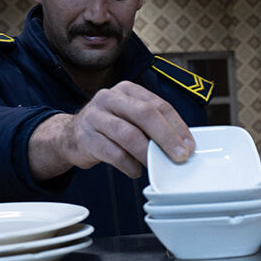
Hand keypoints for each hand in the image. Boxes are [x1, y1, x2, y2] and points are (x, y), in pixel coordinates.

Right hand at [28, 80, 194, 180]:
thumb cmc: (109, 127)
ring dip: (147, 153)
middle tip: (180, 156)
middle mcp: (110, 98)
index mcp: (127, 90)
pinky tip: (136, 170)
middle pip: (145, 115)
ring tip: (157, 165)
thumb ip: (153, 125)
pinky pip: (113, 153)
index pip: (158, 105)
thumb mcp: (130, 117)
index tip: (189, 145)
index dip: (178, 126)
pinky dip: (129, 165)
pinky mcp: (86, 138)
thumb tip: (182, 146)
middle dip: (167, 137)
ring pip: (128, 134)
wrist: (70, 136)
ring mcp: (95, 116)